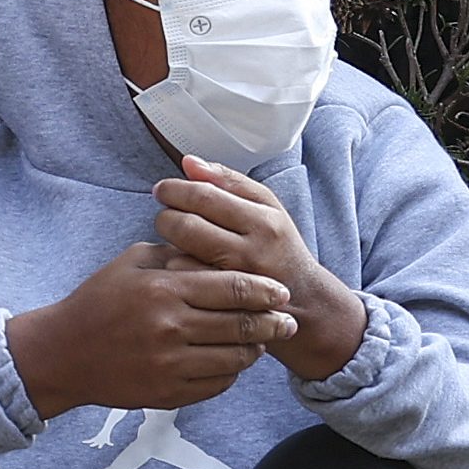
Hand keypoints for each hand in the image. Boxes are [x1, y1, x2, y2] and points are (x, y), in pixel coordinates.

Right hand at [6, 240, 295, 415]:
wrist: (62, 353)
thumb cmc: (98, 301)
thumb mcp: (132, 262)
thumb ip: (176, 255)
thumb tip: (216, 250)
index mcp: (165, 288)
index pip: (233, 287)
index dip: (265, 291)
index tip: (281, 292)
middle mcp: (170, 327)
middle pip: (243, 325)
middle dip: (273, 323)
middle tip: (287, 321)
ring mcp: (170, 364)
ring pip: (235, 359)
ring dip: (256, 350)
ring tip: (262, 343)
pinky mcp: (167, 394)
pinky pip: (216, 385)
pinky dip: (232, 374)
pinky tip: (232, 363)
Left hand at [153, 158, 365, 382]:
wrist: (305, 300)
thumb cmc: (279, 246)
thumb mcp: (266, 206)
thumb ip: (228, 181)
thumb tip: (188, 163)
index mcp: (261, 220)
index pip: (204, 196)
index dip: (175, 190)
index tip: (163, 190)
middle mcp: (250, 250)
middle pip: (186, 226)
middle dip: (166, 217)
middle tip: (166, 215)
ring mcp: (235, 281)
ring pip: (179, 255)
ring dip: (168, 244)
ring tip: (174, 237)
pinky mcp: (222, 305)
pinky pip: (185, 282)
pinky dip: (176, 270)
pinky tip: (182, 263)